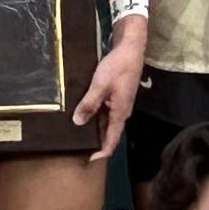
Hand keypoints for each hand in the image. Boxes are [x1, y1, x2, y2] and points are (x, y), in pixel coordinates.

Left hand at [71, 30, 146, 161]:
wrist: (131, 49)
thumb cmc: (118, 67)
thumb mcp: (100, 85)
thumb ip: (89, 104)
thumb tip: (78, 122)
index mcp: (120, 113)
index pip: (112, 140)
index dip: (102, 152)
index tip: (89, 160)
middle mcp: (121, 112)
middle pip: (109, 133)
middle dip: (96, 142)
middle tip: (79, 148)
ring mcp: (120, 104)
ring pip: (106, 122)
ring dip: (95, 129)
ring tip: (78, 134)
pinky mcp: (117, 97)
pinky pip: (106, 112)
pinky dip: (96, 117)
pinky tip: (84, 114)